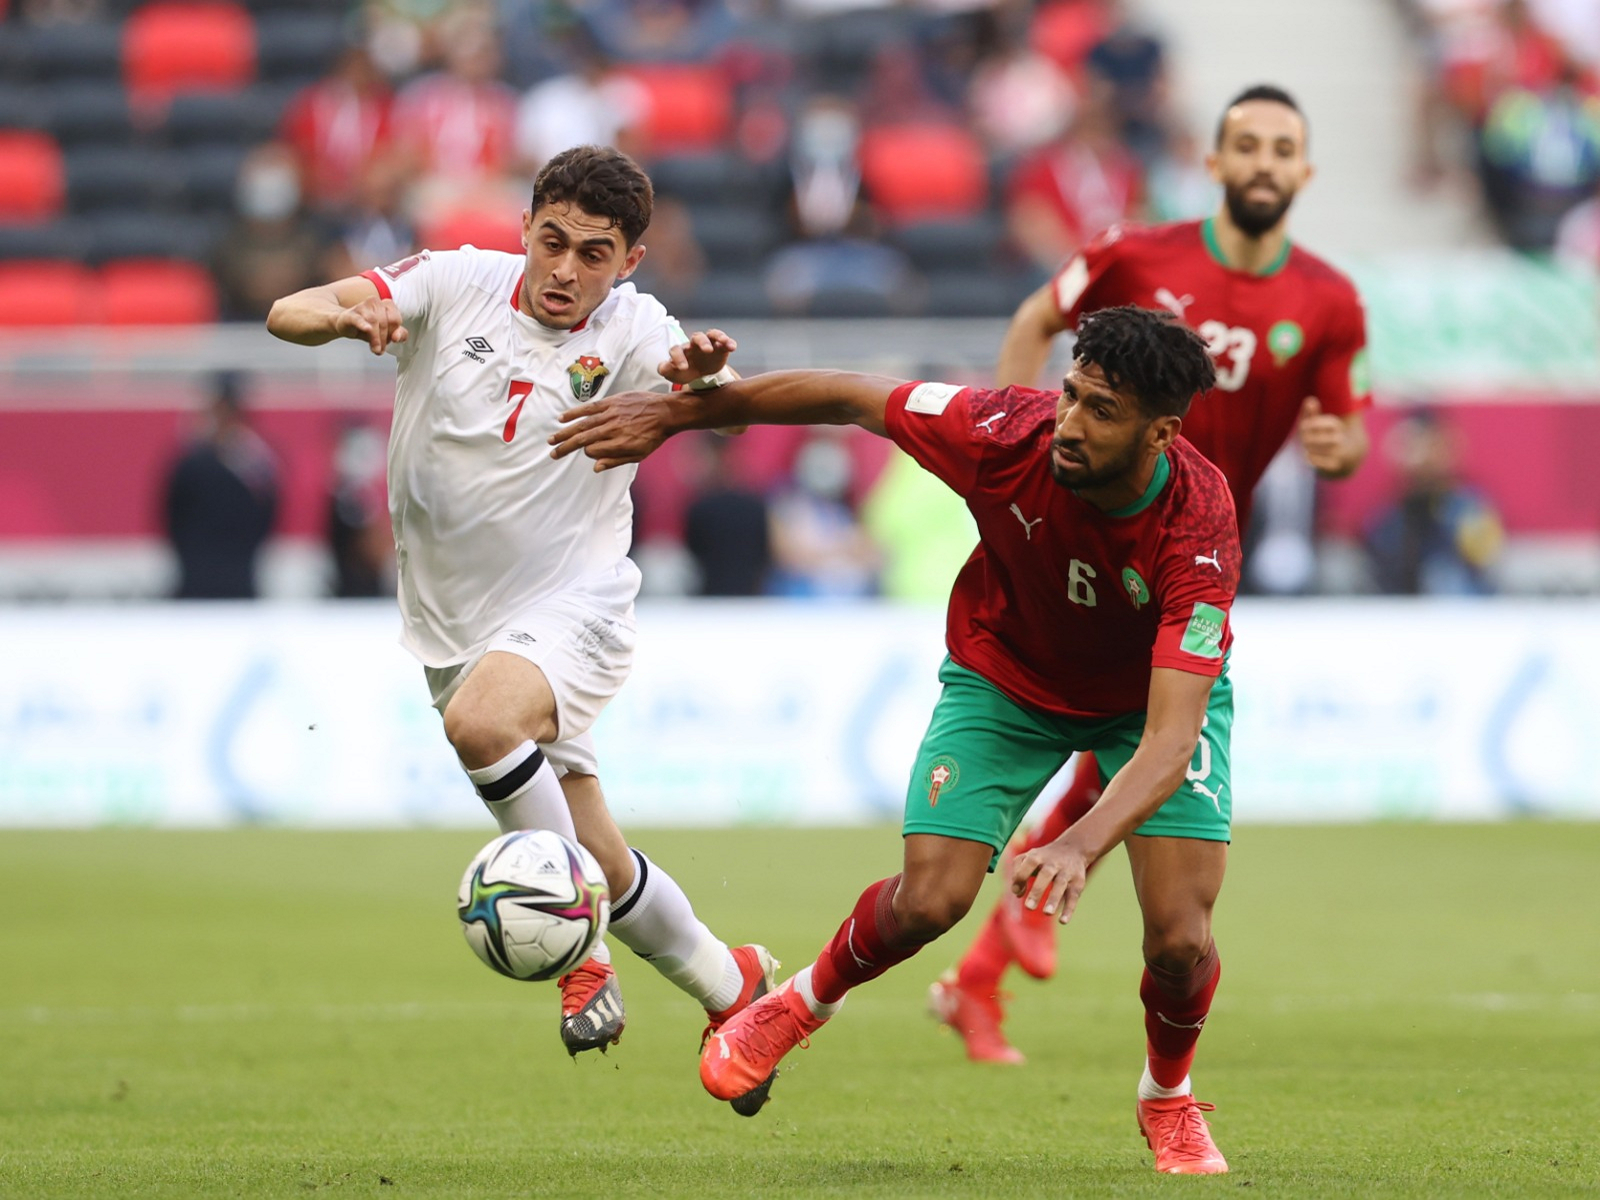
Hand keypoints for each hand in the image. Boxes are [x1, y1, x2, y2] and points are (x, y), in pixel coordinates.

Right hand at [334, 298, 407, 355]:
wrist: (344, 324)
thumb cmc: (368, 327)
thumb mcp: (387, 332)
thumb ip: (399, 334)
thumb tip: (398, 337)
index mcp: (386, 304)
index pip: (395, 319)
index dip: (393, 332)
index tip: (391, 341)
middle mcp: (374, 302)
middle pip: (384, 322)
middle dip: (384, 338)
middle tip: (380, 349)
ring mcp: (361, 307)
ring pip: (373, 321)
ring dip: (375, 338)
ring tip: (375, 349)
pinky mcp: (349, 315)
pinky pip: (357, 319)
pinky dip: (363, 324)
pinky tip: (367, 329)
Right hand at [550, 391, 671, 470]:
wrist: (666, 412)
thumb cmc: (654, 436)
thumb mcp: (639, 455)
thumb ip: (616, 461)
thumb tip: (595, 468)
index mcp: (619, 444)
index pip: (593, 452)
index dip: (588, 454)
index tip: (589, 453)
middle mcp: (612, 430)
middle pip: (582, 440)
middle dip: (565, 447)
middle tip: (552, 454)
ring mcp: (611, 415)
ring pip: (582, 425)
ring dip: (565, 433)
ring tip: (552, 439)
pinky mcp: (611, 402)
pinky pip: (589, 408)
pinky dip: (574, 413)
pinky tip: (562, 418)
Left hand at [657, 328, 735, 385]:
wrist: (699, 373)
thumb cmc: (685, 371)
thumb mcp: (674, 374)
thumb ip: (666, 370)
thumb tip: (663, 368)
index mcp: (681, 351)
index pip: (676, 350)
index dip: (678, 357)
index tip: (683, 368)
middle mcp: (694, 344)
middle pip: (696, 337)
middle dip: (702, 342)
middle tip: (707, 350)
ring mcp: (708, 344)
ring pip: (711, 335)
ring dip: (718, 336)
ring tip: (724, 341)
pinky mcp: (720, 348)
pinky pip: (725, 342)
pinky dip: (729, 342)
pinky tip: (733, 347)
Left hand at [1008, 837, 1091, 925]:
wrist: (1073, 848)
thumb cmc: (1043, 858)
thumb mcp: (1028, 857)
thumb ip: (1018, 872)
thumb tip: (1017, 893)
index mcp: (1038, 856)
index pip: (1028, 864)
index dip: (1021, 877)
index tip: (1018, 892)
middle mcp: (1053, 863)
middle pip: (1046, 875)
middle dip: (1037, 891)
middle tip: (1028, 907)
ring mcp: (1067, 872)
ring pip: (1061, 885)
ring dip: (1054, 899)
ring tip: (1046, 913)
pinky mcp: (1078, 882)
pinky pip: (1073, 896)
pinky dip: (1069, 909)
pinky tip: (1062, 921)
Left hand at [1297, 397, 1349, 473]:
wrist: (1349, 454)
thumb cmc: (1328, 435)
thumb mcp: (1321, 423)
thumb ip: (1312, 413)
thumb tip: (1309, 400)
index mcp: (1337, 426)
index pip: (1328, 423)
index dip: (1314, 423)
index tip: (1302, 425)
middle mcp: (1340, 439)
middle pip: (1321, 438)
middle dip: (1308, 437)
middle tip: (1304, 438)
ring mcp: (1338, 453)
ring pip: (1318, 450)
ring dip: (1309, 448)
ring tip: (1307, 446)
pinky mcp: (1335, 465)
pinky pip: (1319, 463)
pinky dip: (1312, 458)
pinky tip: (1309, 455)